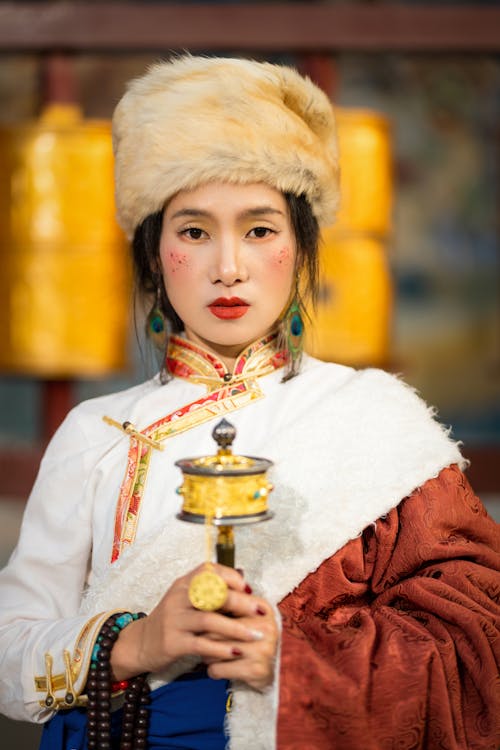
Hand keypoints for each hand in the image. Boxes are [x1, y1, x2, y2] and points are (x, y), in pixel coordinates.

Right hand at [110, 563, 276, 690]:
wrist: (141, 643)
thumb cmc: (173, 620)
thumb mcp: (186, 599)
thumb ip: (209, 592)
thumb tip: (244, 587)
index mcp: (183, 584)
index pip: (208, 570)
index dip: (231, 576)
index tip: (248, 588)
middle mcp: (178, 597)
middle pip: (213, 594)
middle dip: (241, 603)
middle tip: (261, 611)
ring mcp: (174, 620)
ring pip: (209, 620)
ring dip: (236, 628)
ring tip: (256, 635)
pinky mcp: (172, 642)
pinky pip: (201, 644)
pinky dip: (221, 648)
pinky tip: (236, 652)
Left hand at [205, 591, 277, 690]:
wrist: (276, 667)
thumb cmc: (252, 635)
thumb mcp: (247, 614)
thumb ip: (228, 601)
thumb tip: (200, 590)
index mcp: (262, 608)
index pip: (226, 602)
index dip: (208, 609)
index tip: (199, 614)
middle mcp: (265, 627)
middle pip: (215, 628)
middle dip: (204, 634)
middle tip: (203, 637)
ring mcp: (263, 649)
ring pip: (213, 649)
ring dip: (206, 653)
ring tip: (211, 652)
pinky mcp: (256, 670)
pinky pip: (218, 668)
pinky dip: (212, 669)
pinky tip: (218, 666)